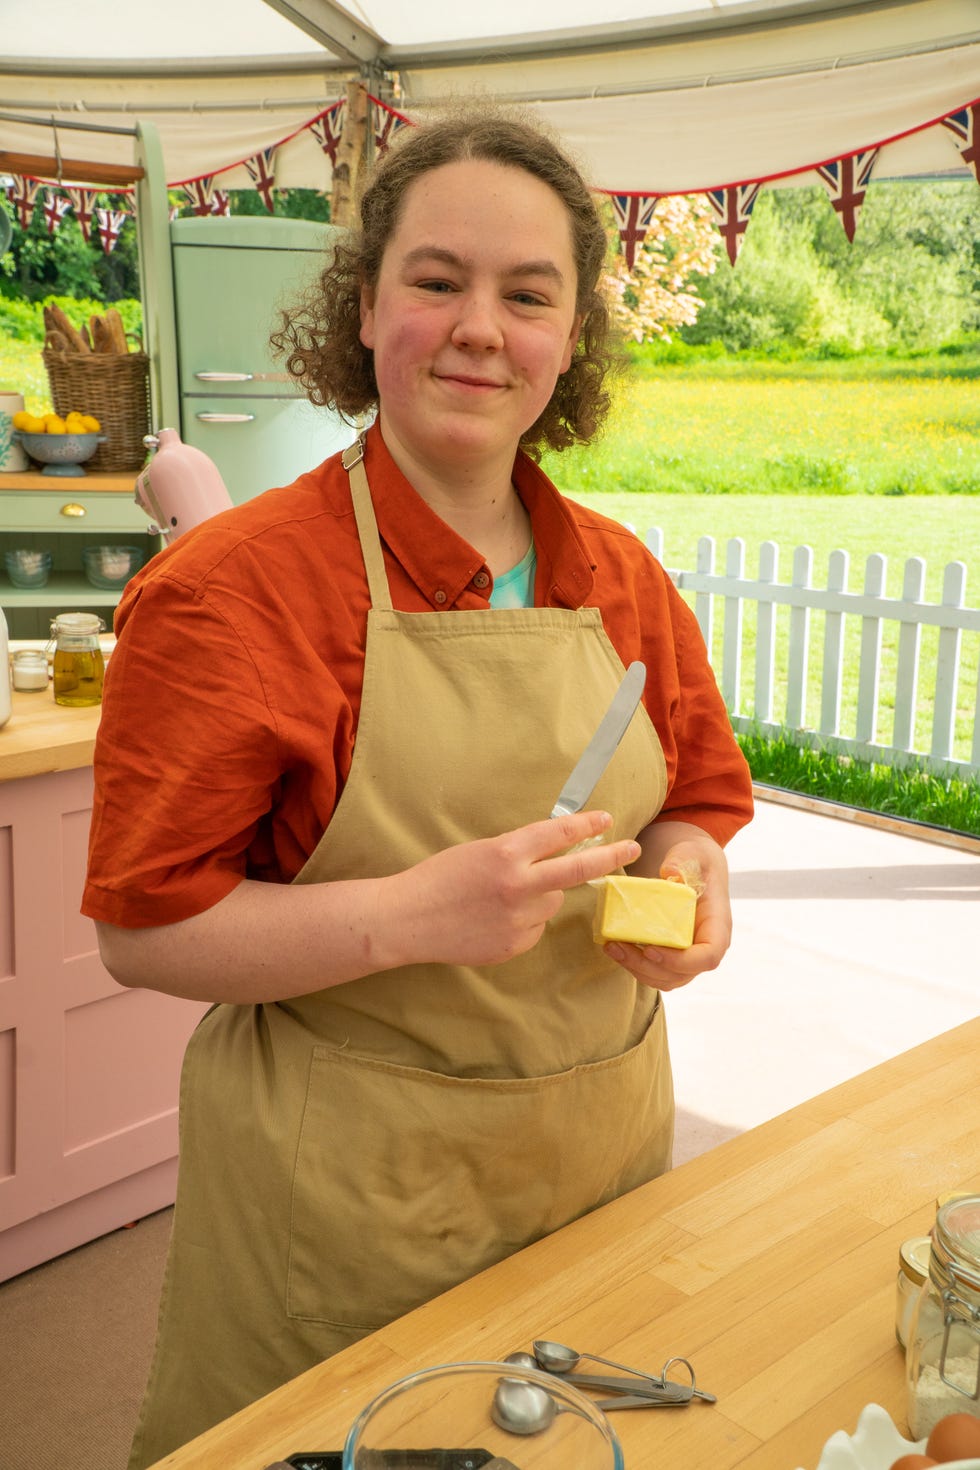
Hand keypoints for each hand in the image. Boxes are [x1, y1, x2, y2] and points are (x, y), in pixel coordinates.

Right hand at [386, 810, 640, 967]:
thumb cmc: (438, 878)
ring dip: (539, 897)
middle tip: (632, 848)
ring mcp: (518, 919)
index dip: (586, 825)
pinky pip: (534, 928)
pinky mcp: (514, 945)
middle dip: (610, 857)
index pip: (559, 834)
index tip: (606, 820)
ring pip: (551, 902)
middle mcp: (518, 885)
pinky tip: (491, 920)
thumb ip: (517, 852)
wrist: (408, 919)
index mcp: (506, 853)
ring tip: (498, 899)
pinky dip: (522, 922)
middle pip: (577, 870)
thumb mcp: (478, 851)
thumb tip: (553, 853)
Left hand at [603, 824, 732, 991]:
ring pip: (665, 978)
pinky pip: (654, 971)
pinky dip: (634, 965)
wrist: (692, 866)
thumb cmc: (696, 860)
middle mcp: (705, 945)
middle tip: (618, 947)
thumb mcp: (692, 853)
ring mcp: (688, 954)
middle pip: (681, 973)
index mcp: (717, 925)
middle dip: (647, 966)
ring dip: (636, 969)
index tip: (651, 949)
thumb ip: (682, 861)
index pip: (708, 956)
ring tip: (612, 947)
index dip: (681, 961)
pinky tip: (615, 947)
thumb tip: (670, 873)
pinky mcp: (671, 954)